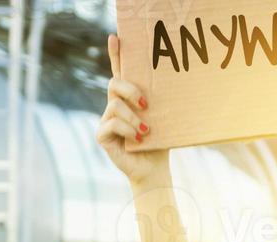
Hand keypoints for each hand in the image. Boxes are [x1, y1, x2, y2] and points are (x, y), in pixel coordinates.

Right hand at [97, 33, 169, 184]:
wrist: (153, 169)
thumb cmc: (160, 142)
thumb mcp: (163, 117)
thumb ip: (161, 102)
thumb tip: (175, 83)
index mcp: (128, 98)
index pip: (120, 71)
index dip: (116, 54)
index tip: (115, 37)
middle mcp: (114, 105)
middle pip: (114, 83)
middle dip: (130, 90)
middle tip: (146, 104)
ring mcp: (106, 119)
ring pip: (115, 105)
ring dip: (133, 118)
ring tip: (146, 130)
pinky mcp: (102, 135)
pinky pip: (111, 123)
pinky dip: (127, 129)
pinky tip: (138, 138)